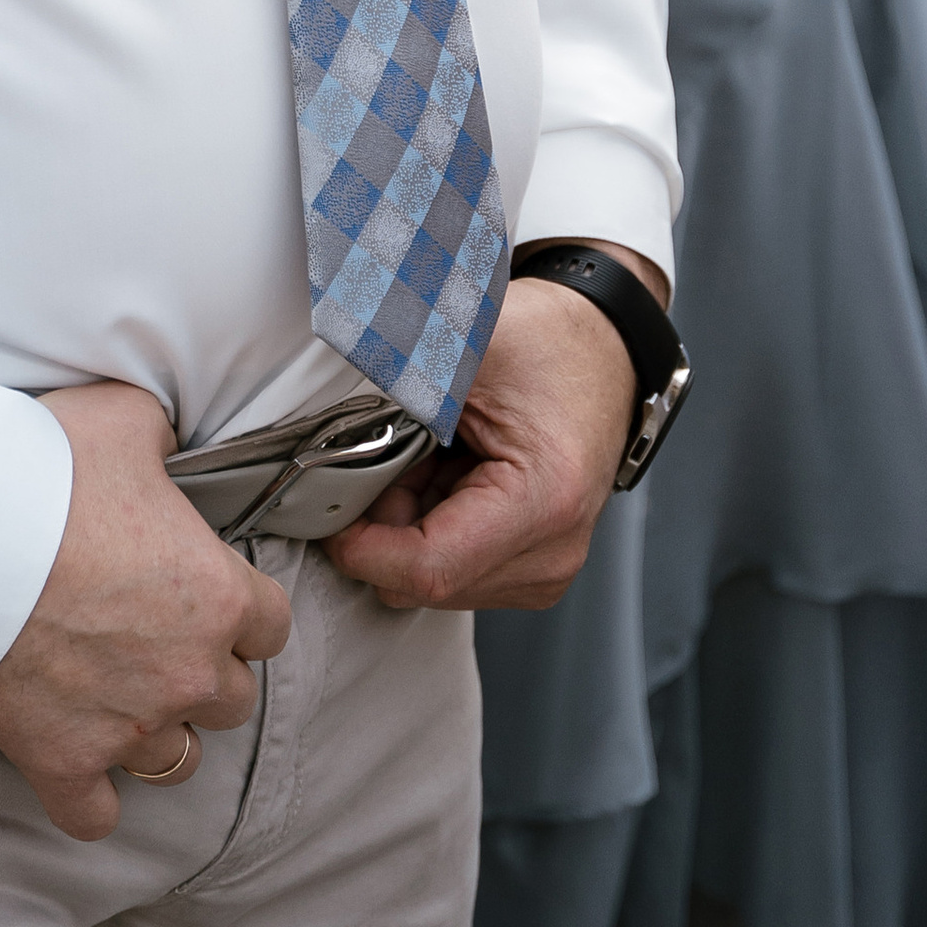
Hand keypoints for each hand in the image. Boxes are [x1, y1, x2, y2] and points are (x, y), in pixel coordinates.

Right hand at [0, 381, 291, 841]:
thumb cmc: (40, 469)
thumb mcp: (122, 418)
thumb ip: (162, 436)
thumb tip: (165, 441)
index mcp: (217, 595)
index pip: (271, 626)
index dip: (241, 609)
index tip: (204, 594)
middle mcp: (187, 671)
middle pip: (231, 699)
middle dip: (201, 671)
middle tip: (152, 637)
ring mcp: (126, 726)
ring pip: (178, 761)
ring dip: (156, 731)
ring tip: (120, 697)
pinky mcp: (62, 761)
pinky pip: (97, 815)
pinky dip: (90, 796)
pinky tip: (77, 763)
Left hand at [327, 278, 638, 612]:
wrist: (600, 349)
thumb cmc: (549, 344)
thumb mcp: (468, 344)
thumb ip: (400, 371)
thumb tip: (326, 387)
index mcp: (543, 502)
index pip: (429, 568)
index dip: (363, 546)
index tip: (329, 511)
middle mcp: (551, 553)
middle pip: (423, 582)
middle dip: (383, 526)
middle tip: (389, 452)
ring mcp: (544, 570)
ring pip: (430, 582)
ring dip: (406, 524)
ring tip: (430, 456)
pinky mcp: (531, 569)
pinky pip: (451, 569)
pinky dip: (429, 525)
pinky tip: (446, 475)